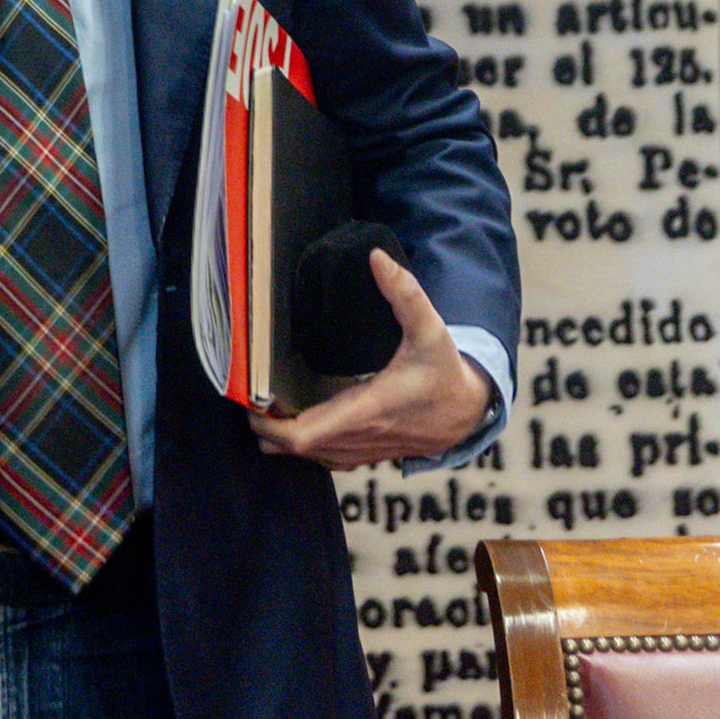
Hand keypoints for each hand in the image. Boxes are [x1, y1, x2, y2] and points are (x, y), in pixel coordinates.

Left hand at [249, 248, 492, 469]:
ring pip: (310, 457)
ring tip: (264, 407)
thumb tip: (378, 259)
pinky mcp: (367, 454)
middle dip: (267, 428)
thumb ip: (406, 293)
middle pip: (298, 448)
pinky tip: (290, 427)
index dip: (273, 426)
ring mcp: (364, 450)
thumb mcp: (431, 328)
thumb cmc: (446, 370)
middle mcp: (363, 435)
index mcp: (371, 408)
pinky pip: (326, 459)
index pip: (308, 433)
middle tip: (249, 398)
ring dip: (283, 439)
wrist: (470, 410)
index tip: (252, 404)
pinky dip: (304, 449)